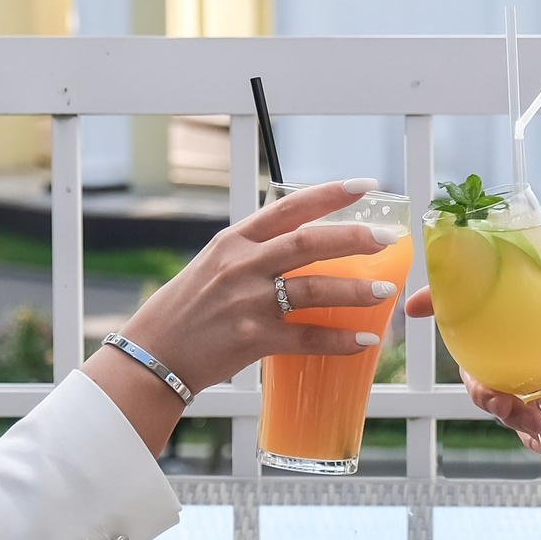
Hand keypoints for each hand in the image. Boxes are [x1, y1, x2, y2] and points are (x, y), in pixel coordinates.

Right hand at [123, 179, 404, 393]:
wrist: (152, 354)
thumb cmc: (185, 310)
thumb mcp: (214, 265)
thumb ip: (253, 253)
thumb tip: (302, 247)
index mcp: (234, 240)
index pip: (288, 207)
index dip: (330, 194)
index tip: (365, 185)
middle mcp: (241, 265)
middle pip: (308, 242)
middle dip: (354, 237)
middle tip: (389, 237)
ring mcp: (246, 301)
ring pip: (313, 289)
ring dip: (354, 290)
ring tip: (384, 291)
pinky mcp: (251, 338)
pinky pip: (306, 338)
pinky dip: (338, 340)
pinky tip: (364, 340)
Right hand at [401, 291, 540, 448]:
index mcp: (524, 311)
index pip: (475, 299)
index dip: (440, 299)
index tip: (416, 306)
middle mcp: (515, 341)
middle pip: (471, 358)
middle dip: (473, 383)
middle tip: (497, 400)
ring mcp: (522, 372)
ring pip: (489, 393)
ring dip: (501, 411)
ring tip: (531, 423)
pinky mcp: (535, 402)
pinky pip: (517, 420)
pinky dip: (525, 433)